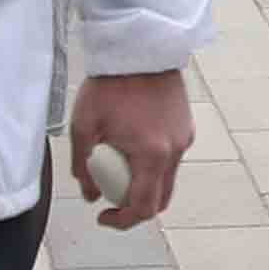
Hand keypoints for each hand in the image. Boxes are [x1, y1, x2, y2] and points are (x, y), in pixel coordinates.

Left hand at [72, 70, 191, 229]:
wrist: (139, 49)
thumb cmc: (111, 83)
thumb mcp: (83, 126)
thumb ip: (83, 166)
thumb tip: (89, 194)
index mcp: (152, 154)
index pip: (143, 207)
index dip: (122, 220)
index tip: (105, 215)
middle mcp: (174, 150)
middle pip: (161, 199)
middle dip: (135, 207)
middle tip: (111, 201)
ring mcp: (183, 138)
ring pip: (167, 179)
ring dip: (145, 185)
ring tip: (118, 170)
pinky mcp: (185, 126)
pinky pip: (171, 158)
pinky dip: (153, 165)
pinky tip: (132, 147)